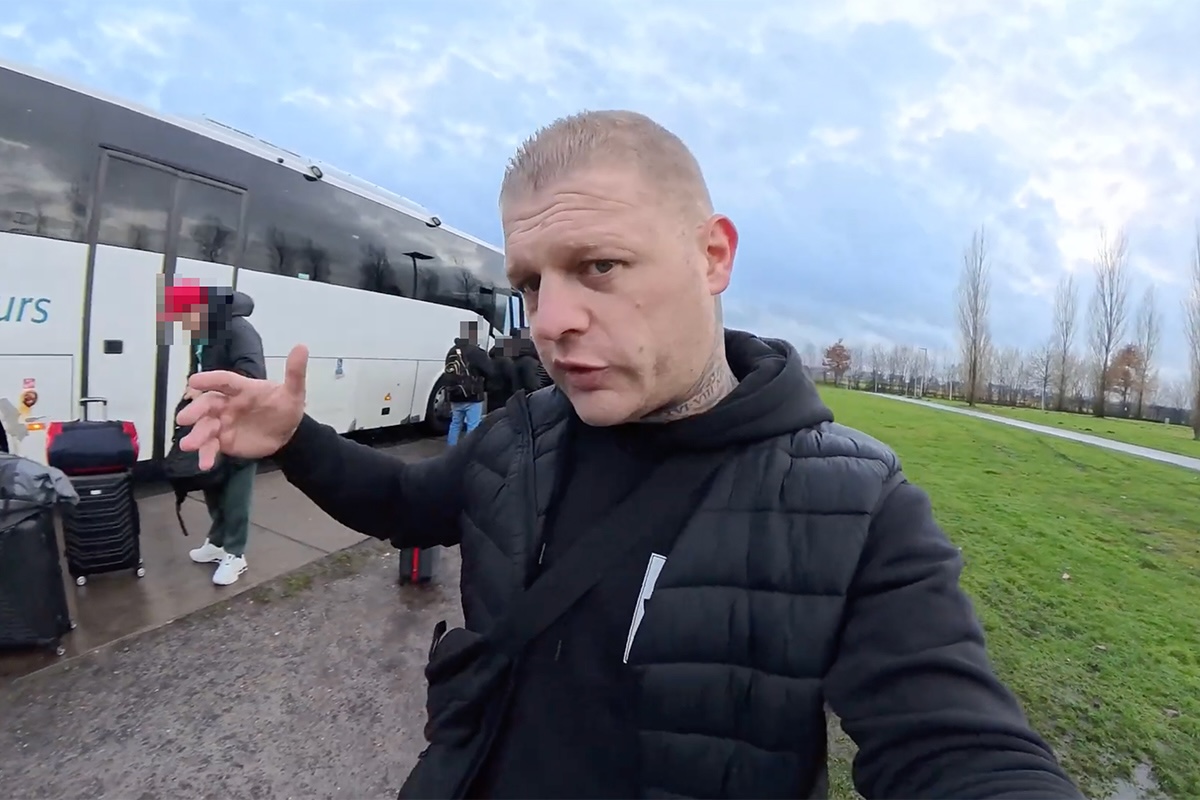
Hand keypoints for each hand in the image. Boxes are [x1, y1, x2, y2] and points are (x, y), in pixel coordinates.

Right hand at [177, 344, 307, 469]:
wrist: (288, 434)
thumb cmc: (285, 407)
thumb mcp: (294, 392)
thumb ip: (294, 373)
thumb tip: (302, 347)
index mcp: (242, 388)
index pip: (224, 381)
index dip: (209, 380)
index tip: (193, 381)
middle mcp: (227, 404)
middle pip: (208, 405)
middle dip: (195, 411)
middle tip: (183, 419)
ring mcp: (223, 423)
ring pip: (205, 427)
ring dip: (196, 435)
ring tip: (187, 445)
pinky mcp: (223, 441)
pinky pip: (211, 447)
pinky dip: (206, 455)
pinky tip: (204, 465)